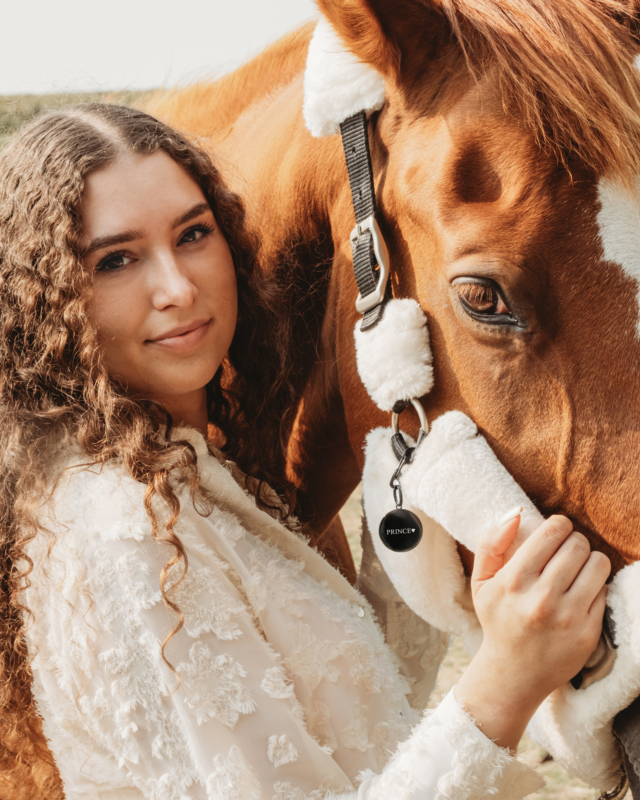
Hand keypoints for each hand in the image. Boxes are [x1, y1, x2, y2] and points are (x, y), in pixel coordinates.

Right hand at [454, 513, 610, 750]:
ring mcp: (567, 616)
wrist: (513, 674)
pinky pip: (604, 591)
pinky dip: (594, 586)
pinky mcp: (587, 632)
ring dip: (589, 560)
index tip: (556, 532)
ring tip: (577, 568)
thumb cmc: (498, 620)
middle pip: (577, 545)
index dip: (558, 525)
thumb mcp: (481, 582)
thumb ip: (490, 544)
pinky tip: (579, 593)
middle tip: (566, 552)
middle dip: (574, 542)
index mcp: (513, 581)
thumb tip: (513, 513)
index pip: (552, 532)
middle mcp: (541, 598)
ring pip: (597, 563)